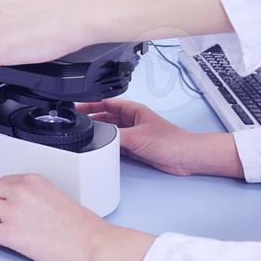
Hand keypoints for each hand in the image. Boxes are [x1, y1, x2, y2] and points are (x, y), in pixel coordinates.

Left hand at [0, 174, 154, 260]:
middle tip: (0, 219)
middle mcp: (21, 190)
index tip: (10, 209)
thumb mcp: (54, 195)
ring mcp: (14, 210)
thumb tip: (17, 205)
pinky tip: (0, 242)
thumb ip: (32, 195)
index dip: (1, 198)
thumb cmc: (81, 227)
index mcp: (32, 180)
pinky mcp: (11, 233)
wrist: (93, 244)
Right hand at [80, 98, 243, 178]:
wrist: (184, 158)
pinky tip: (100, 147)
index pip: (108, 102)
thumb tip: (100, 136)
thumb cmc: (169, 141)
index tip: (78, 106)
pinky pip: (116, 144)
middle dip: (93, 118)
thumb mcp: (137, 137)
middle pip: (107, 116)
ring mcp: (134, 133)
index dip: (92, 103)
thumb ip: (116, 137)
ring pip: (111, 130)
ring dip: (100, 132)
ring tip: (84, 134)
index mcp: (134, 110)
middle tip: (76, 121)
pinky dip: (108, 145)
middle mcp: (133, 120)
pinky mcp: (135, 147)